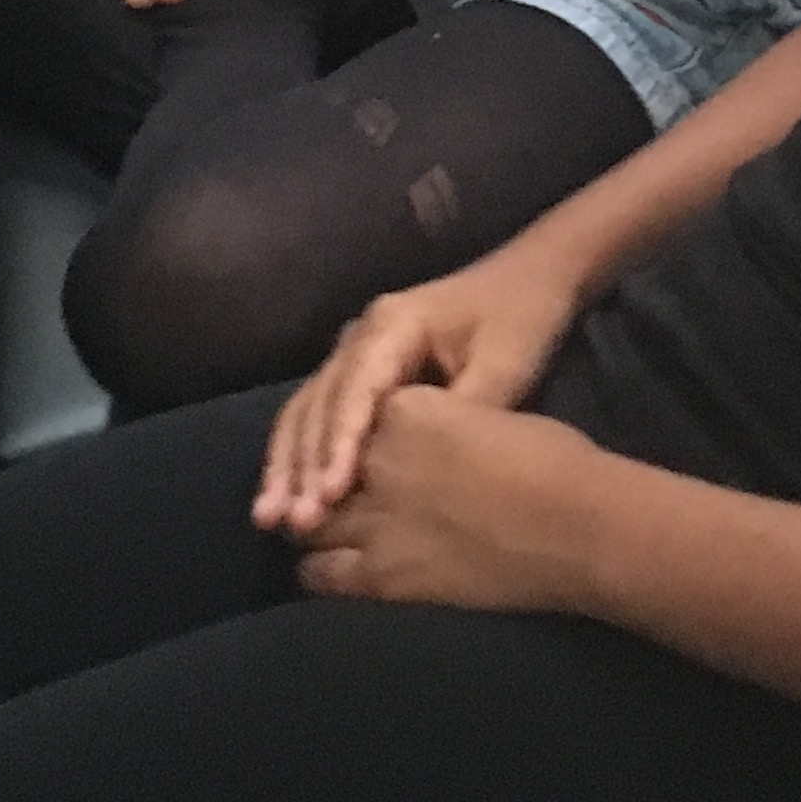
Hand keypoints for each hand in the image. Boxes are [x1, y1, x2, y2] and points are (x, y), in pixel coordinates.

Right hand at [257, 247, 589, 532]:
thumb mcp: (505, 365)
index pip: (354, 391)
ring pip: (307, 409)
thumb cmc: (521, 318)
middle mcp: (361, 334)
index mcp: (393, 325)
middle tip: (292, 524)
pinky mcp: (362, 370)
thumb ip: (461, 412)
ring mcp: (356, 350)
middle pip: (318, 403)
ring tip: (270, 518)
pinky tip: (285, 495)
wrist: (530, 277)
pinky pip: (320, 413)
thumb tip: (419, 468)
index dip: (339, 445)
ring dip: (287, 464)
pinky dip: (301, 454)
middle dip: (302, 465)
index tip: (330, 496)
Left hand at [291, 385, 608, 613]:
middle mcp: (375, 460)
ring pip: (310, 522)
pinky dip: (317, 571)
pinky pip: (321, 574)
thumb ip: (444, 422)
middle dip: (322, 484)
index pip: (353, 420)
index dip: (354, 439)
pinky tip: (325, 570)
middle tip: (326, 497)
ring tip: (318, 534)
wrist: (578, 525)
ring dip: (312, 526)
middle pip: (321, 470)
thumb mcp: (489, 411)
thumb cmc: (553, 461)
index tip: (359, 452)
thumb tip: (436, 439)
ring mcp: (373, 520)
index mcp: (404, 409)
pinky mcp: (382, 575)